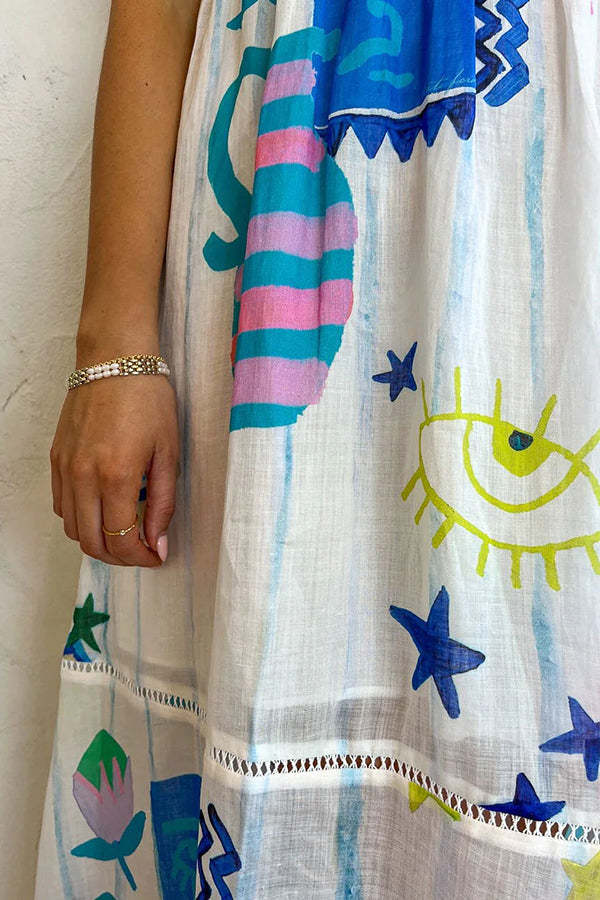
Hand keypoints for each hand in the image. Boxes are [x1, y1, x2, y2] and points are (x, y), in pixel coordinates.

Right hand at [50, 370, 178, 566]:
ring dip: (98, 541)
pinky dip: (80, 519)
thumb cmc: (149, 399)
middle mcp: (84, 477)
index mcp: (116, 476)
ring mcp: (65, 468)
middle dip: (120, 558)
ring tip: (124, 533)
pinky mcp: (56, 459)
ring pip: (72, 529)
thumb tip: (158, 542)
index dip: (140, 558)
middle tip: (141, 551)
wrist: (115, 359)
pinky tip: (103, 510)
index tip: (156, 556)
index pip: (121, 540)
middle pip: (92, 543)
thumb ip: (164, 503)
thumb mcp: (169, 452)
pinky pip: (61, 506)